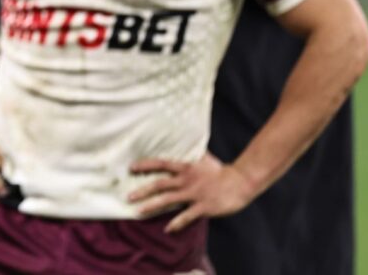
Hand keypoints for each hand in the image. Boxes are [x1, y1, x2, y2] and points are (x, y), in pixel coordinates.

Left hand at [128, 152, 256, 231]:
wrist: (240, 182)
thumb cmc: (221, 170)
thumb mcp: (204, 158)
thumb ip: (191, 152)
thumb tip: (184, 139)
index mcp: (185, 168)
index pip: (161, 164)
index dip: (145, 165)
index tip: (131, 168)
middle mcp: (186, 180)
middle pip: (160, 184)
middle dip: (142, 190)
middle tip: (127, 196)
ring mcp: (194, 194)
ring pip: (168, 200)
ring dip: (151, 206)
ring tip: (138, 212)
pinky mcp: (203, 207)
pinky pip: (186, 216)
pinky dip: (176, 223)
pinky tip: (167, 229)